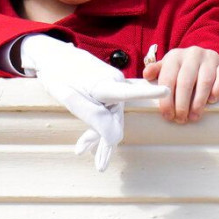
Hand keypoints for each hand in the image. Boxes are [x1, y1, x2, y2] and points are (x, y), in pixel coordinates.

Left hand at [19, 34, 168, 171]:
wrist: (52, 56)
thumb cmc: (59, 74)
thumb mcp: (69, 96)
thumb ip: (93, 116)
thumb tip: (113, 137)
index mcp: (104, 84)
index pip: (129, 92)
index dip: (148, 93)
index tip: (167, 90)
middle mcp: (113, 85)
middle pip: (115, 120)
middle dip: (104, 142)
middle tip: (96, 162)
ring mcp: (110, 88)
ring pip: (109, 119)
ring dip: (98, 138)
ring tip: (88, 155)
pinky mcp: (105, 90)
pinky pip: (104, 112)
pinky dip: (96, 127)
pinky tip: (87, 145)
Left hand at [143, 46, 218, 123]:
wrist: (206, 57)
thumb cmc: (183, 67)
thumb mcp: (168, 67)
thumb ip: (157, 71)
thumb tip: (146, 76)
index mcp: (175, 56)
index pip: (168, 78)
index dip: (166, 99)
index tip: (167, 114)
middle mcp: (192, 54)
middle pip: (185, 82)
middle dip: (181, 104)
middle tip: (180, 119)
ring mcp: (210, 58)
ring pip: (204, 82)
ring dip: (198, 102)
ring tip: (194, 116)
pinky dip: (216, 91)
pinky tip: (211, 102)